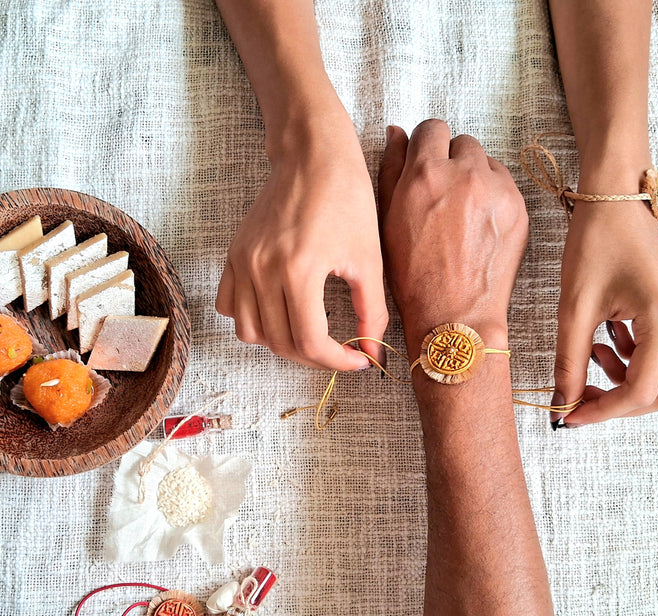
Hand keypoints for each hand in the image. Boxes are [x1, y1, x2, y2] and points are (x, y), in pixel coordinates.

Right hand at [215, 122, 387, 370]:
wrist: (313, 155)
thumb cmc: (347, 198)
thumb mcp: (369, 259)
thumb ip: (372, 313)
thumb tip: (373, 355)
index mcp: (299, 271)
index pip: (310, 343)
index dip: (337, 362)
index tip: (358, 361)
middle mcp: (262, 270)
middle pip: (281, 344)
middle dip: (315, 358)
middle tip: (340, 352)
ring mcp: (243, 263)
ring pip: (251, 333)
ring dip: (282, 344)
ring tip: (310, 335)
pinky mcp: (234, 255)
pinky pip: (230, 307)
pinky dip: (253, 321)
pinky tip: (280, 312)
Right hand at [378, 120, 527, 356]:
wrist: (454, 314)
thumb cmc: (413, 276)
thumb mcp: (387, 222)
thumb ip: (391, 171)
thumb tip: (396, 133)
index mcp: (425, 174)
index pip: (432, 128)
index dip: (426, 146)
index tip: (426, 165)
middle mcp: (464, 174)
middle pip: (462, 142)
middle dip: (452, 163)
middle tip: (443, 197)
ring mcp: (496, 190)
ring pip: (485, 162)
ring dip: (474, 177)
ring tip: (462, 215)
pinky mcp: (518, 207)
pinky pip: (504, 184)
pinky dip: (493, 197)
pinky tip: (479, 226)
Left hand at [553, 200, 657, 426]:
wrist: (614, 199)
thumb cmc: (594, 243)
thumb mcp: (573, 309)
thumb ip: (568, 363)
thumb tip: (562, 405)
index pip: (641, 391)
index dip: (602, 411)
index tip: (569, 415)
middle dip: (619, 403)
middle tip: (580, 396)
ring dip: (626, 381)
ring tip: (591, 353)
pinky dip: (634, 361)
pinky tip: (605, 341)